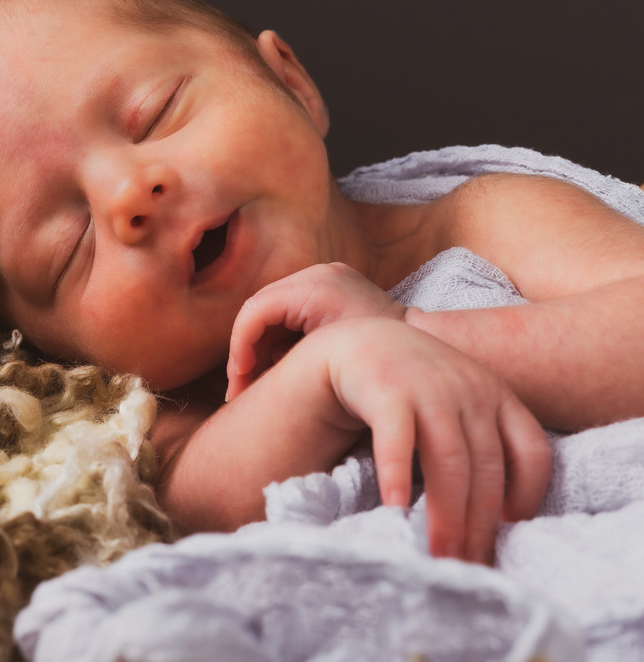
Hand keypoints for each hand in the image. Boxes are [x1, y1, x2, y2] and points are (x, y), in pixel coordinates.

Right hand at [227, 263, 406, 400]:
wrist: (423, 345)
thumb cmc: (376, 362)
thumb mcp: (323, 366)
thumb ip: (281, 365)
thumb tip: (243, 382)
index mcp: (312, 287)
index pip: (254, 311)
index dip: (240, 347)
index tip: (240, 381)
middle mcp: (314, 273)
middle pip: (258, 310)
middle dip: (245, 350)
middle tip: (239, 388)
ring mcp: (322, 276)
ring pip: (270, 313)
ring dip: (259, 346)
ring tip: (255, 382)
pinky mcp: (328, 286)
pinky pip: (288, 312)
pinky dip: (277, 339)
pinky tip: (277, 368)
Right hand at [305, 317, 551, 563]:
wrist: (361, 342)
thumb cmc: (415, 386)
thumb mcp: (461, 405)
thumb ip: (483, 443)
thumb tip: (501, 517)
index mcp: (497, 395)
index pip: (532, 452)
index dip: (527, 496)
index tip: (508, 533)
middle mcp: (471, 391)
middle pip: (486, 469)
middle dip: (479, 524)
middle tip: (468, 567)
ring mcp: (430, 389)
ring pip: (448, 462)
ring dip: (445, 514)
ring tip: (438, 554)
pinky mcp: (387, 391)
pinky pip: (397, 441)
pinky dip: (398, 476)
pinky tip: (395, 509)